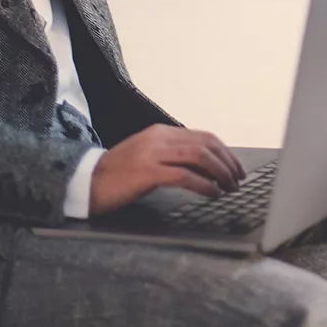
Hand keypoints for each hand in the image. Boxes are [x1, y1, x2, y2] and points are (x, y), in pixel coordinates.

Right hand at [89, 124, 246, 215]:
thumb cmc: (118, 175)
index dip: (224, 152)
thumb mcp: (147, 157)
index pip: (202, 136)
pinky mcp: (147, 172)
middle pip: (205, 144)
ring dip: (220, 173)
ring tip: (228, 187)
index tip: (236, 167)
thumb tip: (205, 167)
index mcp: (160, 132)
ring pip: (199, 157)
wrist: (88, 181)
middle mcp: (158, 138)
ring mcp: (152, 154)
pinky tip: (212, 194)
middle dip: (227, 162)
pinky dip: (204, 185)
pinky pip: (184, 176)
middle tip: (238, 179)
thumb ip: (172, 156)